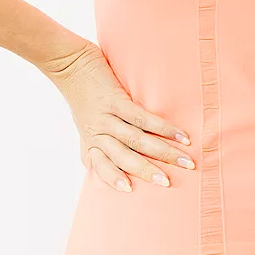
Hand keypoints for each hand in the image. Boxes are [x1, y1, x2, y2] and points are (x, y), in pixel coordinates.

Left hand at [38, 43, 194, 192]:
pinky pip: (143, 118)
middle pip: (126, 157)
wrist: (69, 63)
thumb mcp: (83, 124)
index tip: (130, 191)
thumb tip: (97, 165)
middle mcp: (98, 132)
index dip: (114, 179)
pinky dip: (163, 128)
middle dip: (149, 172)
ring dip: (163, 152)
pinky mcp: (116, 100)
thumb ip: (92, 145)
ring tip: (185, 161)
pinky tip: (179, 135)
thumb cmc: (79, 94)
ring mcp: (107, 117)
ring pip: (137, 140)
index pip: (102, 166)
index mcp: (91, 141)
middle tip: (169, 183)